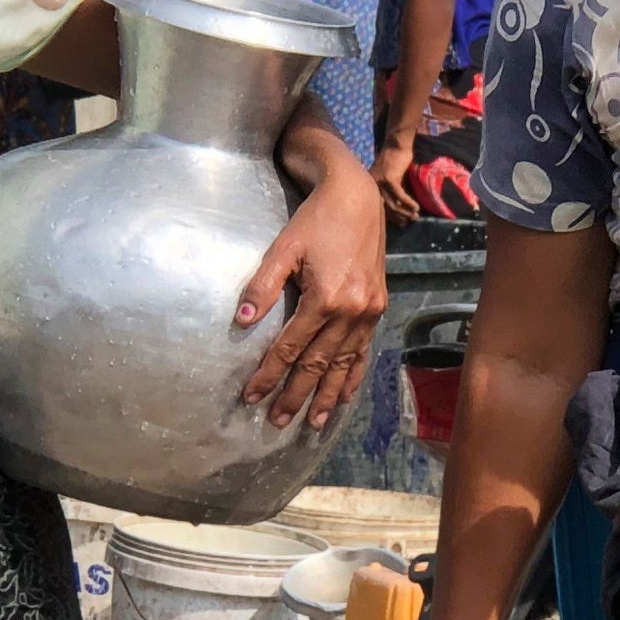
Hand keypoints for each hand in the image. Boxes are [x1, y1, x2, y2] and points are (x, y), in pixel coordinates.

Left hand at [235, 166, 387, 428]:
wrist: (357, 197)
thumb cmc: (315, 220)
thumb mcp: (283, 248)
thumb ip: (263, 285)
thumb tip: (242, 320)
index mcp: (325, 298)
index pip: (290, 348)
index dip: (268, 374)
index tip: (251, 396)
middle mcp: (351, 311)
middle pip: (318, 364)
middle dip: (295, 394)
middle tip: (277, 421)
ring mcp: (368, 312)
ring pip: (343, 364)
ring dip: (325, 395)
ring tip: (311, 422)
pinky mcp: (377, 308)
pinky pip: (363, 351)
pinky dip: (353, 376)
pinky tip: (343, 397)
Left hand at [374, 140, 420, 226]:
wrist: (397, 143)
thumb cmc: (396, 157)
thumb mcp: (392, 174)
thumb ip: (393, 186)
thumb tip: (401, 202)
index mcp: (371, 183)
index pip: (379, 204)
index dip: (390, 215)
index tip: (401, 222)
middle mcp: (372, 184)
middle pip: (385, 206)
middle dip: (398, 216)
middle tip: (408, 222)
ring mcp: (380, 182)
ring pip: (392, 203)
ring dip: (405, 211)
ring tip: (415, 216)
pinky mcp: (389, 179)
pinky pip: (400, 195)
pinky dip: (408, 202)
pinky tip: (416, 207)